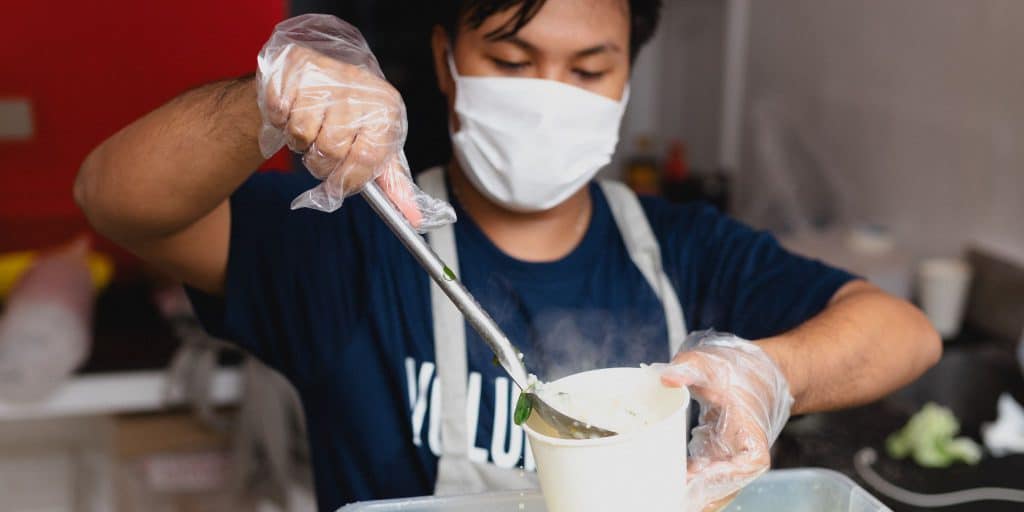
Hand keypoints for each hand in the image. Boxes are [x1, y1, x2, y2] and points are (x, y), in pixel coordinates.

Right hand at [256, 15, 453, 228]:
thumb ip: (393, 182)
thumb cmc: (352, 116)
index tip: (339, 185)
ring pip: (302, 133)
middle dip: (320, 164)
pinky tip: (293, 112)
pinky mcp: (295, 67)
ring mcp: (326, 75)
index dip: (349, 180)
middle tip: (321, 155)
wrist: (322, 75)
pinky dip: (281, 121)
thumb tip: (412, 217)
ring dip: (300, 142)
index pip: (368, 157)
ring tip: (309, 130)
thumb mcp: (378, 144)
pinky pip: (280, 112)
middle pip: (331, 149)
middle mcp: (360, 88)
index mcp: (386, 109)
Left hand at [657, 331, 793, 511]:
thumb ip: (689, 368)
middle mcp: (744, 451)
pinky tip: (663, 486)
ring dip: (691, 493)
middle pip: (728, 485)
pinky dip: (687, 483)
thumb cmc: (739, 367)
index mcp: (750, 429)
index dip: (727, 475)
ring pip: (715, 485)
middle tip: (667, 495)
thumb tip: (666, 377)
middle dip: (700, 495)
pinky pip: (704, 476)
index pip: (750, 462)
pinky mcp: (718, 456)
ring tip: (661, 496)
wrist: (757, 370)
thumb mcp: (711, 363)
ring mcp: (731, 456)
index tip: (698, 476)